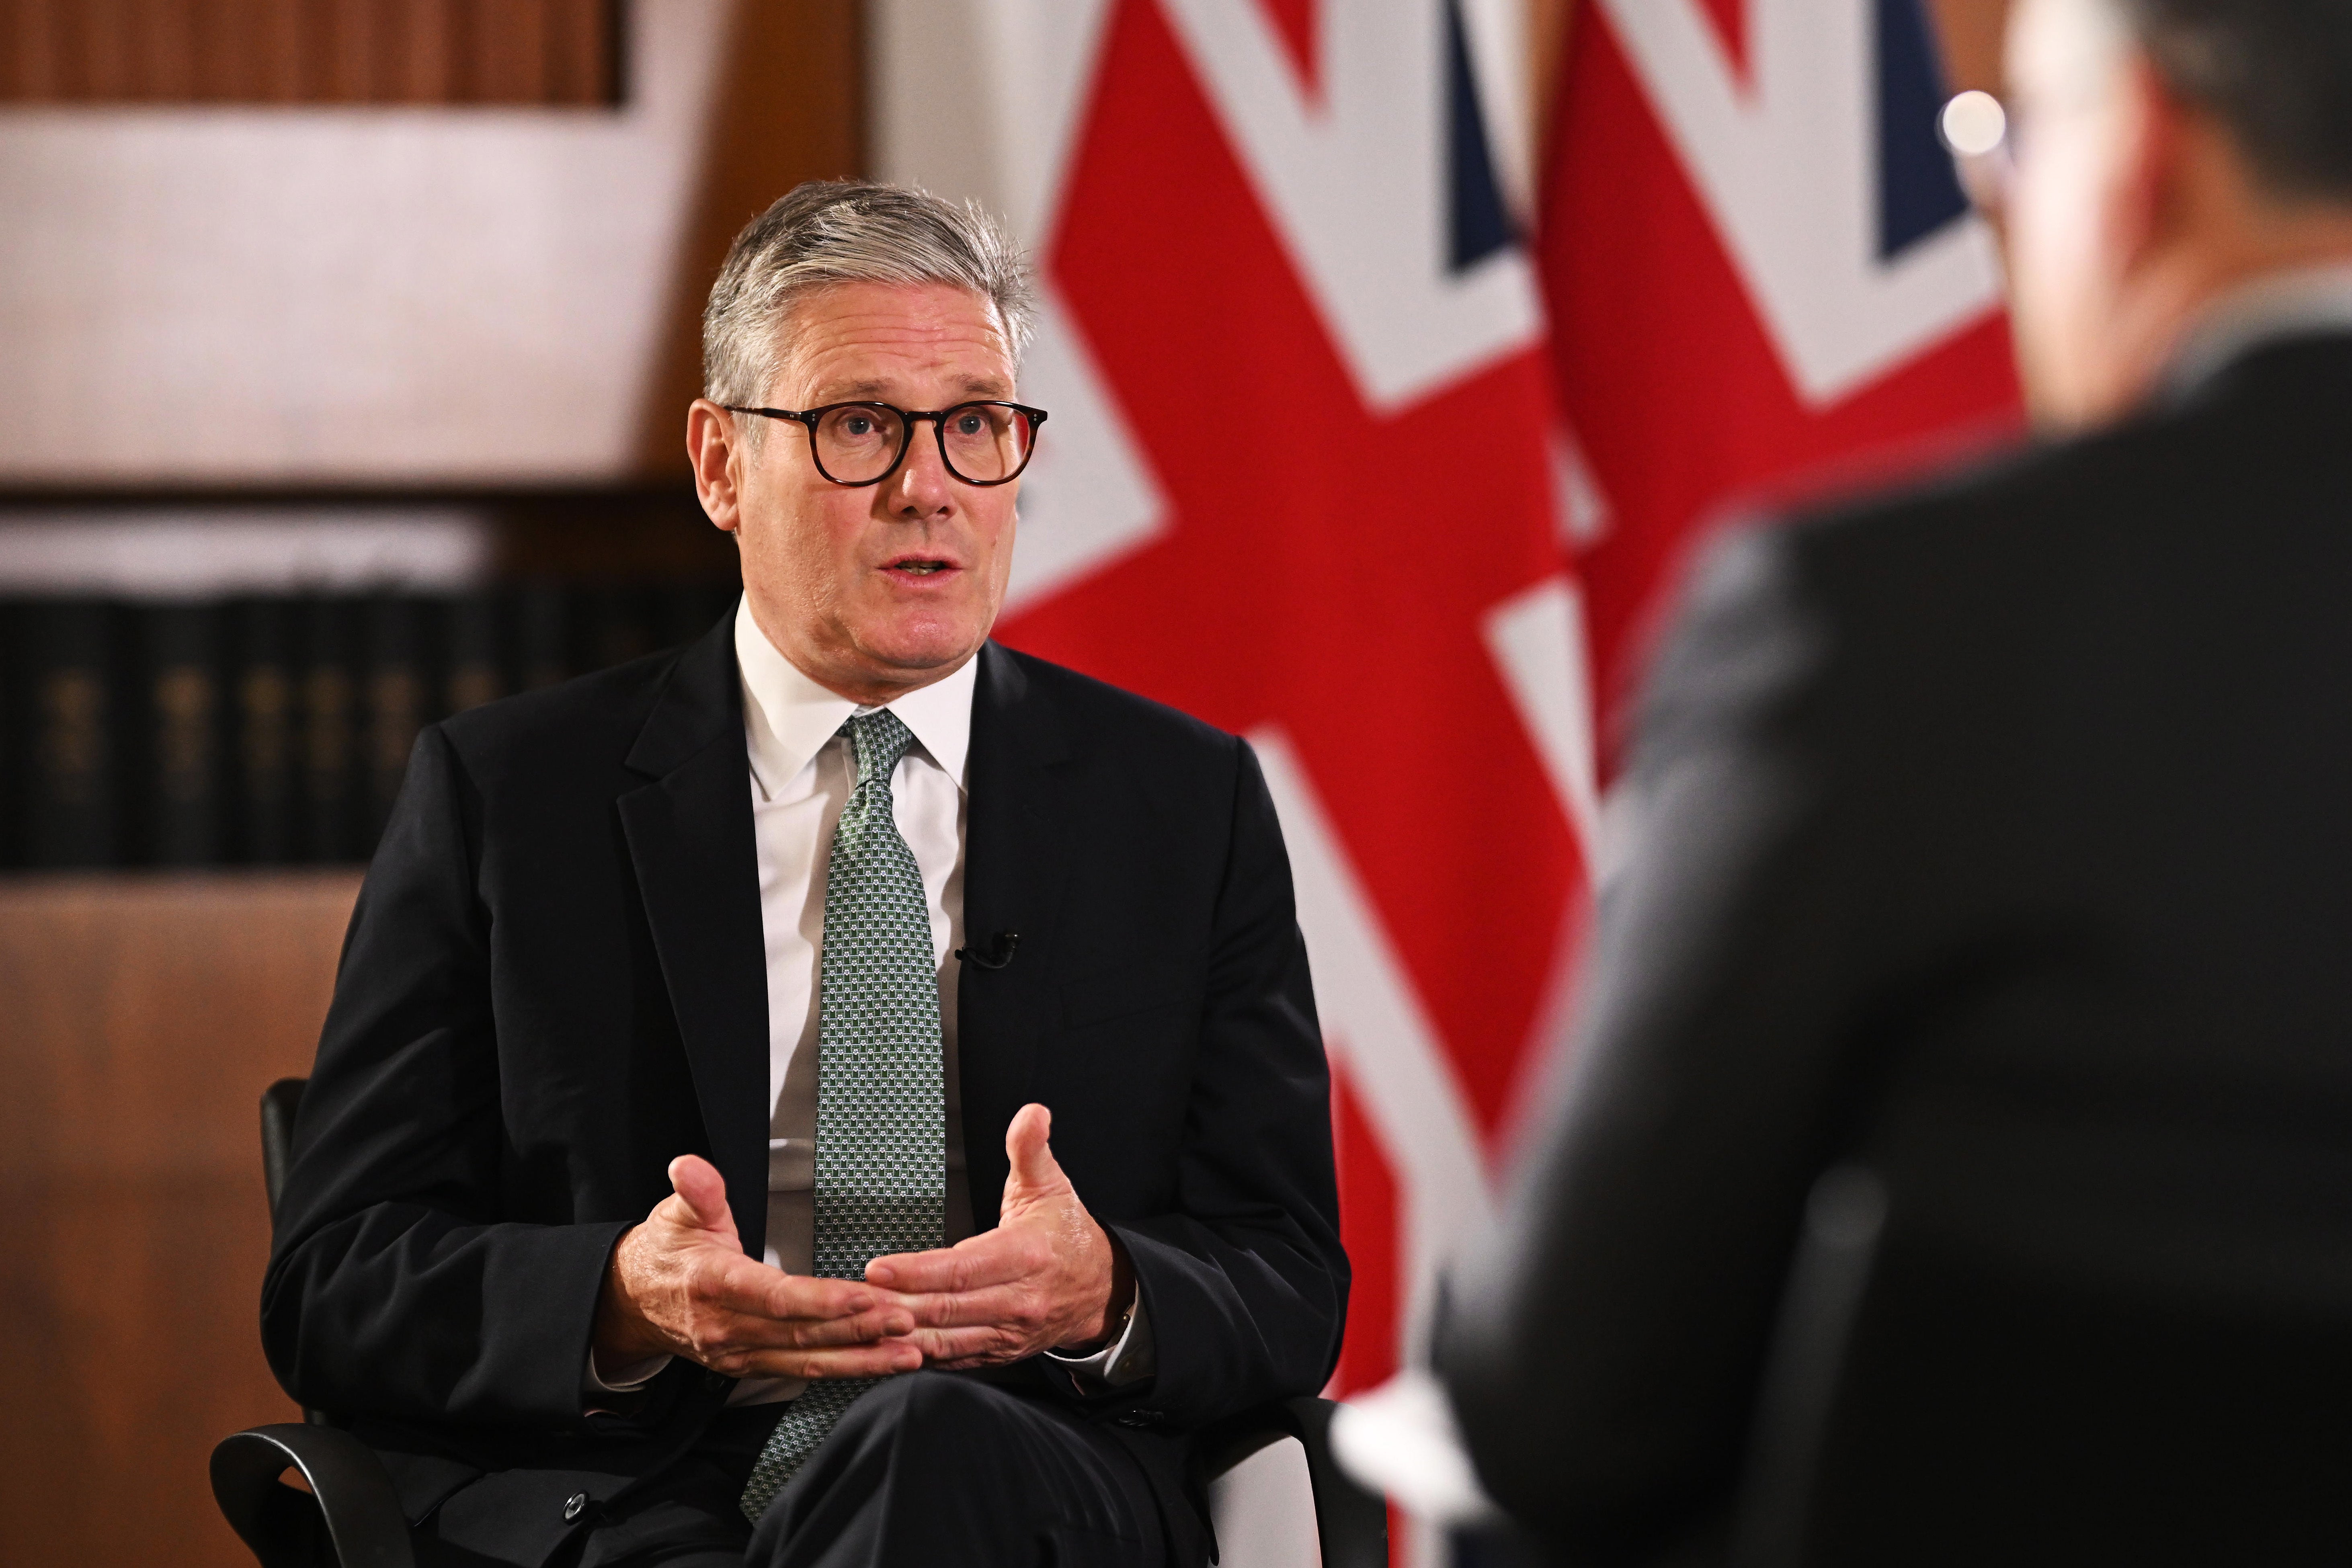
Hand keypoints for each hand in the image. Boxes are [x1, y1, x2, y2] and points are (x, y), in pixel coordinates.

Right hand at [594, 1154, 922, 1381]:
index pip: (774, 1296)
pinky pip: (801, 1370)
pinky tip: (879, 1364)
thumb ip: (695, 1190)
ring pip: (807, 1360)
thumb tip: (689, 1166)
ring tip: (909, 1352)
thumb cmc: (664, 1252)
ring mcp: (738, 1352)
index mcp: (713, 1284)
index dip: (820, 1301)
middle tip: (907, 1319)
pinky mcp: (749, 1365)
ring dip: (861, 1358)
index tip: (863, 1296)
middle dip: (858, 1329)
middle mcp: (727, 1327)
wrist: (632, 1301)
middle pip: (800, 1333)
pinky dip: (843, 1369)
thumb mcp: (675, 1213)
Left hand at [865, 1104, 1132, 1368]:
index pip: (964, 1268)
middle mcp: (1018, 1300)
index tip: (877, 1268)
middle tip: (850, 1298)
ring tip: (859, 1322)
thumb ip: (1031, 1149)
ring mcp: (1008, 1332)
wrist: (1100, 1289)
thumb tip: (1032, 1113)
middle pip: (947, 1309)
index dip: (918, 1271)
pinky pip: (953, 1358)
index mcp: (1027, 1256)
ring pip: (945, 1340)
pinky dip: (918, 1355)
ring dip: (899, 1335)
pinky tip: (886, 1345)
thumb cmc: (1065, 1234)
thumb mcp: (1051, 1186)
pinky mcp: (999, 1352)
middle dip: (895, 1306)